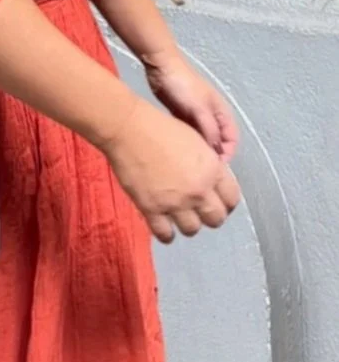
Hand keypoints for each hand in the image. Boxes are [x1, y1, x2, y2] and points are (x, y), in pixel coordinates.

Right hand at [101, 96, 240, 242]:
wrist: (128, 128)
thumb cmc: (160, 127)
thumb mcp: (195, 140)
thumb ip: (208, 164)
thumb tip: (211, 181)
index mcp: (211, 170)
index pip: (232, 199)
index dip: (226, 202)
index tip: (217, 201)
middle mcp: (198, 191)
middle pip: (216, 219)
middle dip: (209, 215)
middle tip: (198, 209)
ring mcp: (175, 203)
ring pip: (192, 230)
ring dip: (187, 223)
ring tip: (178, 215)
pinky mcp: (152, 209)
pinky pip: (165, 235)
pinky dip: (166, 234)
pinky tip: (164, 226)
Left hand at [143, 51, 238, 160]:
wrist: (162, 67)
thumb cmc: (184, 86)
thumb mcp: (199, 108)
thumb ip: (209, 129)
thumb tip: (216, 152)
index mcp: (221, 112)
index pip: (232, 139)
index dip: (227, 153)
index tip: (216, 166)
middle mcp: (212, 115)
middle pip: (217, 140)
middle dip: (213, 154)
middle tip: (202, 168)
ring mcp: (196, 115)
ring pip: (203, 138)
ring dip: (200, 149)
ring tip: (190, 163)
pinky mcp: (181, 114)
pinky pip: (189, 133)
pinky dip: (189, 142)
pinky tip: (180, 151)